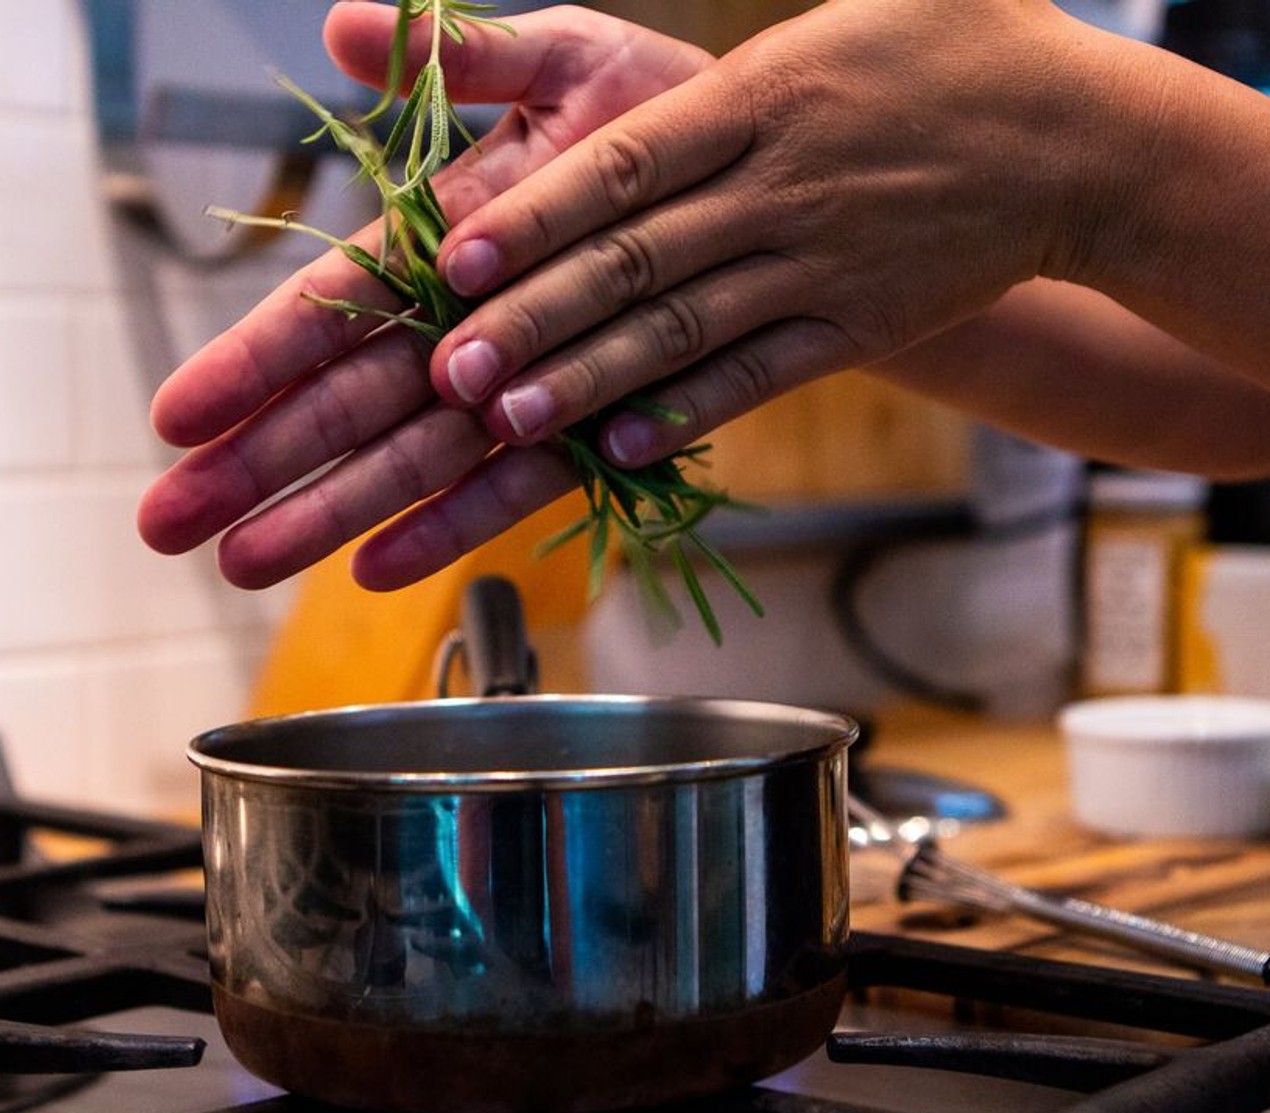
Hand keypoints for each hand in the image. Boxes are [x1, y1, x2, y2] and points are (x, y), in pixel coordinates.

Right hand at [137, 3, 711, 589]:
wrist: (769, 179)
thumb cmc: (663, 116)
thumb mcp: (566, 60)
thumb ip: (463, 58)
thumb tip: (343, 26)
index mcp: (447, 238)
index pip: (332, 306)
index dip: (254, 361)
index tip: (178, 416)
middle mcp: (471, 321)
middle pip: (348, 401)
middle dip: (256, 463)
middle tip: (167, 524)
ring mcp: (526, 381)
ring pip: (413, 457)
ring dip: (329, 511)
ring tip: (245, 565)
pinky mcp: (591, 424)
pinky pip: (517, 484)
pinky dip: (453, 525)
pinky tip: (378, 569)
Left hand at [425, 0, 1107, 463]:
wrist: (1083, 144)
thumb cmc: (962, 53)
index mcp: (764, 98)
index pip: (626, 164)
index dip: (536, 214)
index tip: (457, 256)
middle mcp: (782, 189)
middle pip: (636, 262)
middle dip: (536, 318)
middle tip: (448, 370)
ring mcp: (821, 267)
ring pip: (684, 332)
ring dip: (592, 380)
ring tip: (509, 420)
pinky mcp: (858, 326)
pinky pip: (760, 375)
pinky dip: (691, 412)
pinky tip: (623, 446)